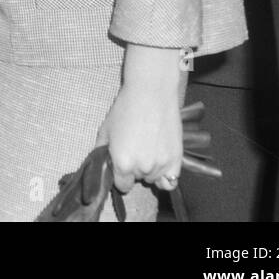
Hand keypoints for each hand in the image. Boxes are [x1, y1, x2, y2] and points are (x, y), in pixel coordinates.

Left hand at [97, 45, 183, 192]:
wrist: (151, 93)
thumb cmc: (126, 108)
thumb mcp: (106, 129)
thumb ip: (101, 151)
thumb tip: (101, 165)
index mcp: (122, 163)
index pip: (121, 185)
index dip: (120, 175)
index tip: (121, 165)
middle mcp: (142, 168)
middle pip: (137, 179)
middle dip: (134, 168)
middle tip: (135, 148)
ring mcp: (161, 166)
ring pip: (153, 179)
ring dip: (150, 169)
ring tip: (148, 147)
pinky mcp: (176, 161)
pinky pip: (170, 181)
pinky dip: (165, 175)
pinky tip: (160, 160)